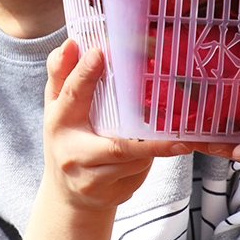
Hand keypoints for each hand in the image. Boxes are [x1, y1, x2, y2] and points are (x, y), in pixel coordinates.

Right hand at [43, 39, 168, 212]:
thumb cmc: (68, 138)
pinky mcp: (109, 197)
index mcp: (59, 122)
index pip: (72, 95)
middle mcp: (72, 154)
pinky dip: (146, 164)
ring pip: (136, 161)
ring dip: (150, 148)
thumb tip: (72, 42)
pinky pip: (139, 175)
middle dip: (151, 144)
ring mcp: (90, 180)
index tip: (99, 53)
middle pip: (118, 147)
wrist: (68, 194)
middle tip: (180, 138)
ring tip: (152, 136)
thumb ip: (63, 73)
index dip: (84, 74)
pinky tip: (142, 157)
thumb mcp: (58, 105)